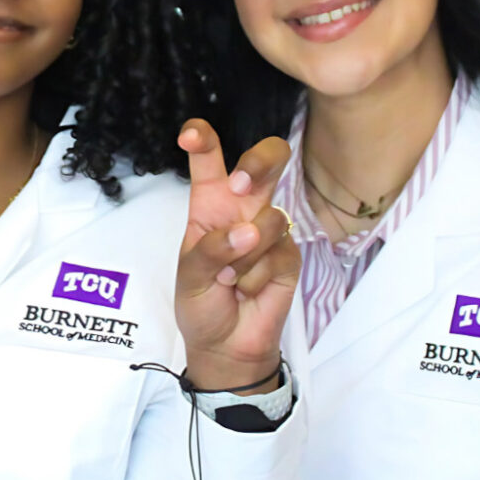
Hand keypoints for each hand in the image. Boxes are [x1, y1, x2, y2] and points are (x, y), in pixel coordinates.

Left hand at [174, 120, 299, 393]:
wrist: (224, 345)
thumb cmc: (200, 303)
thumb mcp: (189, 276)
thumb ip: (211, 250)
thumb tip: (249, 232)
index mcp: (209, 204)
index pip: (209, 163)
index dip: (203, 141)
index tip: (191, 134)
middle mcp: (242, 210)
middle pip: (265, 163)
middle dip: (258, 162)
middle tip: (239, 186)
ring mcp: (270, 230)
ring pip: (270, 218)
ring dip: (244, 255)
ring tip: (230, 278)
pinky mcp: (290, 255)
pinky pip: (278, 253)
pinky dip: (256, 276)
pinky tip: (247, 290)